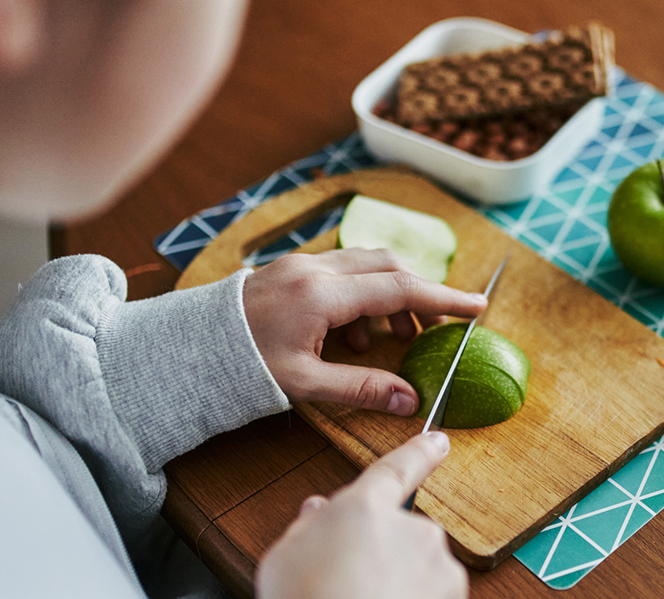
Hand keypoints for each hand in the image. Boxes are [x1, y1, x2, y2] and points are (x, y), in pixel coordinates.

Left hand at [242, 248, 486, 414]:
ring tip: (391, 336)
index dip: (444, 299)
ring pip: (368, 263)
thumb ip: (361, 388)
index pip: (400, 289)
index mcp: (321, 295)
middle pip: (389, 266)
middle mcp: (315, 268)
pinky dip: (365, 292)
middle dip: (420, 294)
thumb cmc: (239, 366)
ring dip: (391, 293)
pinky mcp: (293, 267)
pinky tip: (354, 332)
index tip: (476, 307)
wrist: (187, 346)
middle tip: (435, 328)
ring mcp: (302, 263)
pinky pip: (344, 268)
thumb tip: (410, 400)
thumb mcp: (303, 383)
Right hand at [256, 432, 467, 598]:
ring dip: (401, 577)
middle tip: (351, 575)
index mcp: (365, 507)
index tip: (438, 441)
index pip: (397, 468)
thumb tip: (318, 512)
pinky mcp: (452, 593)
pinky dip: (417, 598)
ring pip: (420, 564)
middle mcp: (411, 527)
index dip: (419, 452)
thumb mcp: (286, 557)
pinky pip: (434, 591)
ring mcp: (437, 563)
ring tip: (364, 597)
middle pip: (401, 529)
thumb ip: (308, 528)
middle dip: (383, 547)